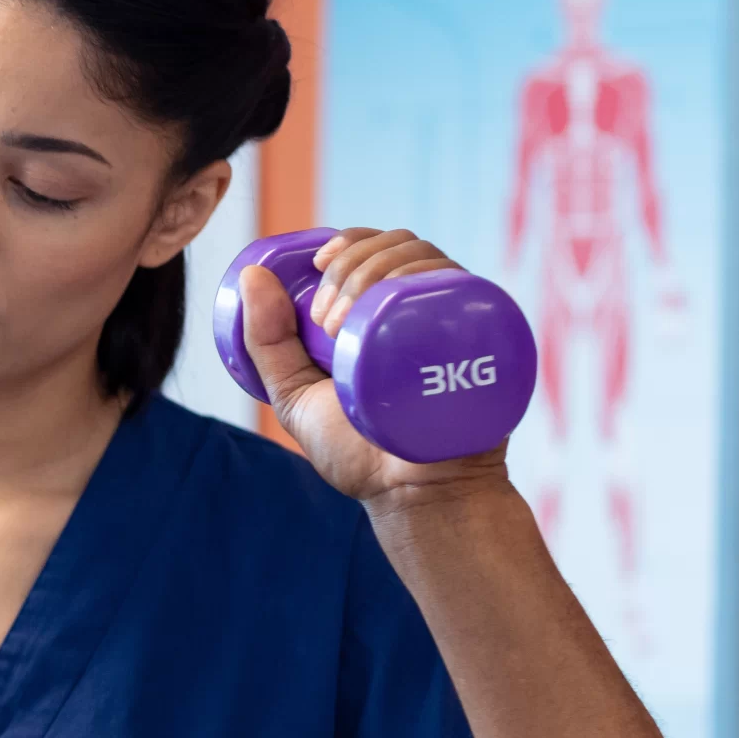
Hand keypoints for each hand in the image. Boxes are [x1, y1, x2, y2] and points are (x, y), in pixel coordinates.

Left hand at [238, 227, 512, 509]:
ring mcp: (456, 321)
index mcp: (385, 311)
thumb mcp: (294, 394)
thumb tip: (251, 275)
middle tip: (323, 320)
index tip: (316, 263)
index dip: (348, 241)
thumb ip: (266, 344)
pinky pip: (468, 290)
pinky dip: (430, 281)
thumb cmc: (357, 449)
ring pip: (430, 260)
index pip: (375, 248)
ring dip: (379, 271)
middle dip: (353, 264)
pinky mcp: (487, 338)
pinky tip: (394, 305)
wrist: (410, 496)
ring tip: (340, 327)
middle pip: (400, 246)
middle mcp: (424, 308)